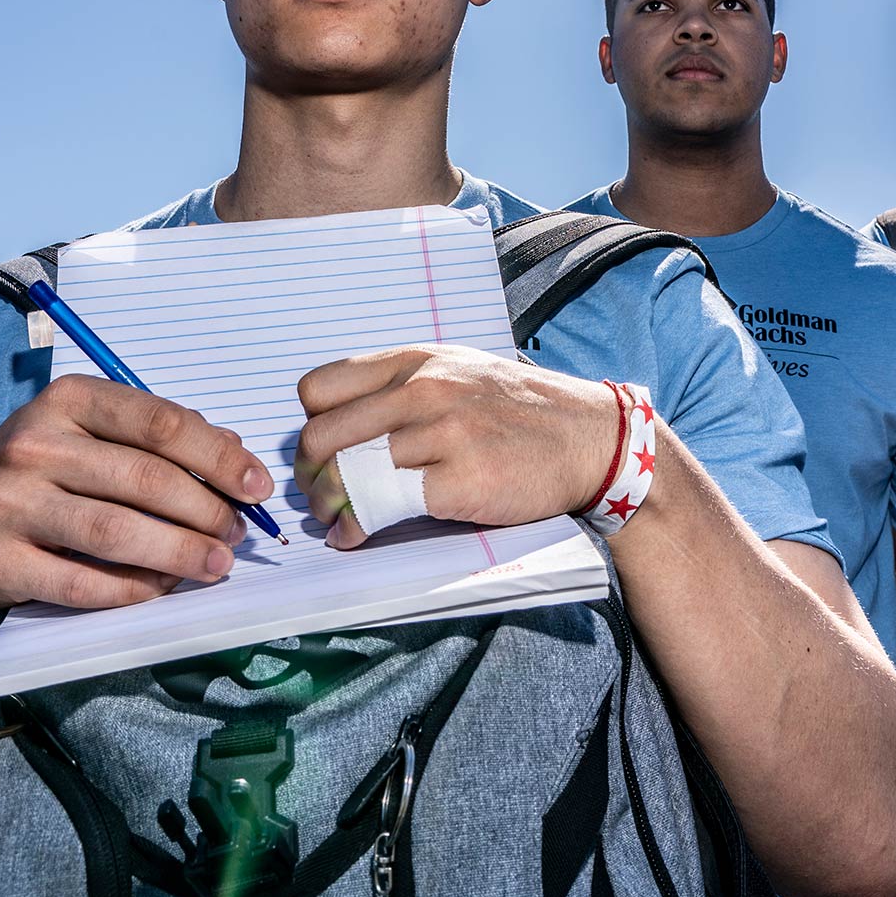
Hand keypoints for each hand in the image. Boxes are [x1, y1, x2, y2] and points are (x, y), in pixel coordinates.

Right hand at [0, 376, 273, 611]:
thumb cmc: (43, 472)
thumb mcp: (90, 433)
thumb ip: (158, 437)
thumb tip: (235, 452)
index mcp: (67, 400)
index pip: (159, 424)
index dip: (218, 457)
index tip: (257, 487)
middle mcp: (33, 445)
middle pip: (144, 479)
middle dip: (205, 510)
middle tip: (239, 533)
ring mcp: (10, 503)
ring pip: (115, 532)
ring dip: (178, 552)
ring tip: (216, 563)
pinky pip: (80, 583)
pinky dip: (131, 589)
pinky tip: (162, 588)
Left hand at [295, 345, 612, 546]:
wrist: (587, 438)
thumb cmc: (517, 410)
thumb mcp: (457, 371)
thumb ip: (401, 387)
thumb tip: (339, 425)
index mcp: (415, 361)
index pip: (319, 389)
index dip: (310, 425)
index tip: (322, 451)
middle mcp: (423, 390)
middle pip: (321, 436)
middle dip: (308, 474)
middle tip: (316, 495)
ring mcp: (442, 434)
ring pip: (345, 473)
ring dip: (326, 506)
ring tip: (333, 521)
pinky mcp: (458, 481)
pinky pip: (382, 506)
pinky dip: (357, 527)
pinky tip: (357, 535)